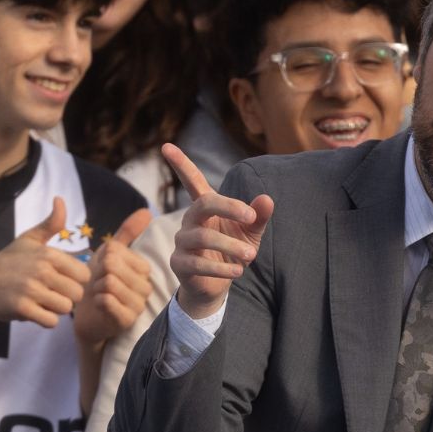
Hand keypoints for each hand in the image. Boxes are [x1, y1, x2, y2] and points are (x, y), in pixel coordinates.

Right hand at [0, 197, 90, 328]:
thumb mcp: (28, 239)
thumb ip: (50, 223)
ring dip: (56, 309)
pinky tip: (35, 312)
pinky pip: (51, 321)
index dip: (74, 280)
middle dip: (66, 297)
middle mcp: (42, 271)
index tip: (60, 280)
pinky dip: (45, 320)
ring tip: (42, 302)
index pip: (83, 274)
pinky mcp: (23, 309)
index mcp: (48, 254)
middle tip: (50, 293)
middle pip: (77, 294)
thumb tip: (60, 199)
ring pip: (65, 308)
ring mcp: (32, 291)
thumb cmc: (7, 262)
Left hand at [73, 207, 153, 345]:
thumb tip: (147, 211)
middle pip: (112, 266)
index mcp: (143, 268)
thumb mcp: (109, 255)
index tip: (104, 271)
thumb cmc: (98, 282)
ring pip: (110, 282)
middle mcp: (145, 285)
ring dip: (96, 287)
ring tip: (99, 293)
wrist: (87, 316)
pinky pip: (107, 300)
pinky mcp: (127, 320)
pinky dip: (96, 300)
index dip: (102, 259)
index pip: (116, 251)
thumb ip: (127, 233)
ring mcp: (138, 304)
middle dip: (97, 274)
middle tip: (98, 284)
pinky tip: (99, 304)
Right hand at [163, 143, 272, 319]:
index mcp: (206, 208)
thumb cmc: (233, 252)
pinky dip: (221, 268)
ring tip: (251, 255)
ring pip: (202, 237)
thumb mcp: (250, 233)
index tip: (166, 146)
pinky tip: (238, 271)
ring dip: (230, 246)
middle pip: (203, 205)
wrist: (218, 285)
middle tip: (250, 219)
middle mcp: (190, 221)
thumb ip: (257, 216)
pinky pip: (198, 263)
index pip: (192, 181)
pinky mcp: (179, 264)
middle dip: (228, 207)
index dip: (180, 164)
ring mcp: (182, 242)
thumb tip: (266, 199)